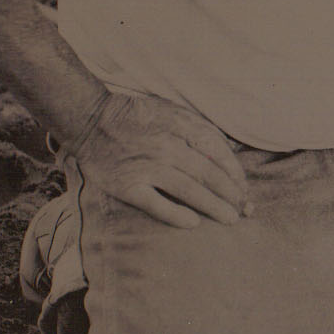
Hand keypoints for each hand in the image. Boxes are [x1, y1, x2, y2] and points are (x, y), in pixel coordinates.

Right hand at [70, 92, 249, 229]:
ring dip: (212, 206)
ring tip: (229, 218)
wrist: (89, 120)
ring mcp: (146, 168)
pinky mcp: (127, 185)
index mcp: (179, 126)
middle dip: (230, 194)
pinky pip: (156, 204)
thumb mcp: (170, 110)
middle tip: (244, 208)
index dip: (235, 172)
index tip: (243, 187)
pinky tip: (192, 223)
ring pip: (188, 190)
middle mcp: (166, 147)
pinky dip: (175, 214)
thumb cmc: (135, 116)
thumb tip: (228, 150)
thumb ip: (197, 128)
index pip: (216, 152)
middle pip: (207, 174)